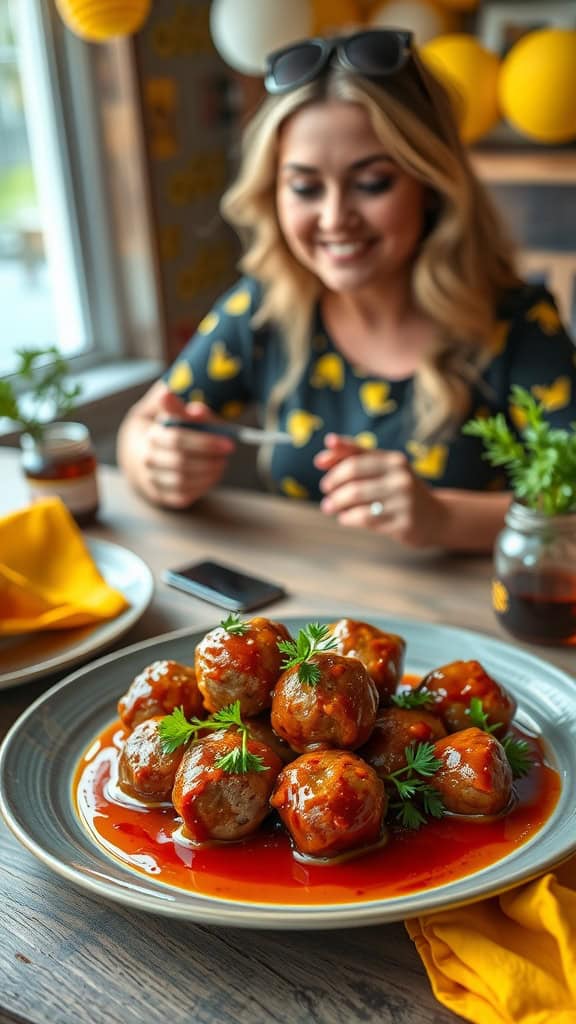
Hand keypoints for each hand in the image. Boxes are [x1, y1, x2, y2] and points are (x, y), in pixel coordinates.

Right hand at [119, 382, 235, 508]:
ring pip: (182, 481)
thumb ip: (189, 410)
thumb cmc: (175, 431)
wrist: (155, 455)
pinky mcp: (162, 495)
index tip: (228, 443)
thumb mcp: (179, 415)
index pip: (178, 439)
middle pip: (180, 462)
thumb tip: (197, 411)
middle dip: (209, 460)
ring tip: (220, 464)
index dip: (205, 443)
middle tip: (226, 456)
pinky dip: (202, 487)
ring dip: (208, 474)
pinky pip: (183, 495)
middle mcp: (149, 458)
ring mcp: (153, 478)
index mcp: (153, 435)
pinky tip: (212, 475)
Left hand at [314, 433, 448, 547]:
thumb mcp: (383, 471)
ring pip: (356, 498)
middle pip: (353, 476)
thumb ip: (354, 458)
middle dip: (333, 485)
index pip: (355, 454)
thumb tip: (322, 454)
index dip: (333, 459)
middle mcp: (400, 477)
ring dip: (336, 503)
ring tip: (329, 508)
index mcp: (394, 460)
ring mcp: (403, 500)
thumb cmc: (400, 491)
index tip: (319, 464)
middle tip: (326, 494)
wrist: (435, 518)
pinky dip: (348, 518)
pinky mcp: (403, 522)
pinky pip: (365, 518)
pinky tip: (345, 518)